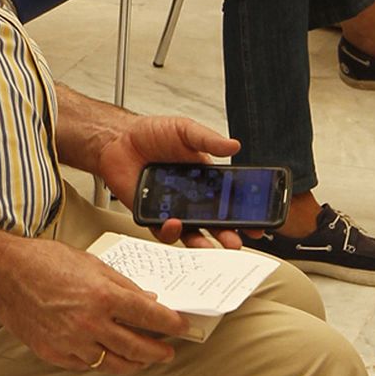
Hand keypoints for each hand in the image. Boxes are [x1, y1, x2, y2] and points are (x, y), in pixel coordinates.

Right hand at [0, 232, 188, 372]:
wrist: (4, 275)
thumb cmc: (44, 261)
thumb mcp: (91, 263)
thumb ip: (122, 285)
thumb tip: (147, 300)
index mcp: (102, 296)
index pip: (150, 316)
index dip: (171, 324)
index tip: (182, 327)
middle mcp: (89, 323)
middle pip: (138, 348)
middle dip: (159, 351)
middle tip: (167, 352)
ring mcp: (71, 342)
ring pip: (114, 364)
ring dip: (134, 363)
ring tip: (142, 360)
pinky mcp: (55, 353)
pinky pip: (86, 365)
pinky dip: (100, 361)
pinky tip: (106, 354)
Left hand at [95, 112, 242, 240]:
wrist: (118, 139)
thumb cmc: (151, 134)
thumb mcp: (185, 130)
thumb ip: (208, 140)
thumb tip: (234, 144)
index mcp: (205, 178)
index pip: (230, 200)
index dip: (244, 213)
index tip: (257, 223)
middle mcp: (191, 197)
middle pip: (214, 223)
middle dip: (227, 235)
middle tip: (235, 241)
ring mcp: (172, 208)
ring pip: (191, 233)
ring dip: (201, 242)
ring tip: (210, 245)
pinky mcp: (151, 216)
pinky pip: (162, 231)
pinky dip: (170, 231)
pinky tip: (174, 224)